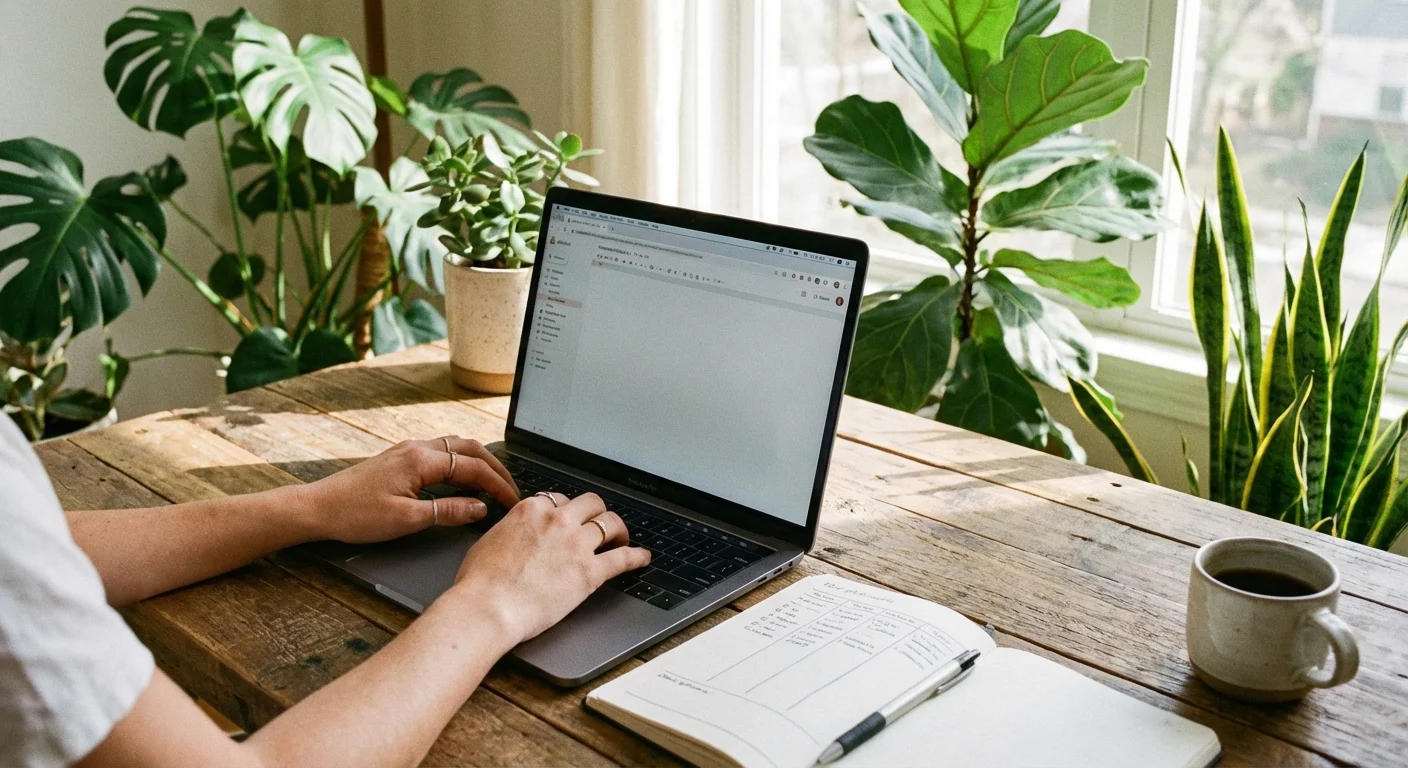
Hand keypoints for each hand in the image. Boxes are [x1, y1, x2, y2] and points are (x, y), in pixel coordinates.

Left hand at [296, 437, 520, 543]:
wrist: (317, 508)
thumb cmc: (355, 515)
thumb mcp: (406, 520)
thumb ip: (448, 512)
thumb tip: (479, 508)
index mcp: (421, 460)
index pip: (473, 468)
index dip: (498, 486)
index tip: (513, 502)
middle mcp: (416, 448)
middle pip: (470, 449)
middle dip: (496, 468)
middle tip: (512, 490)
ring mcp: (407, 451)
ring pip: (456, 447)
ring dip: (480, 462)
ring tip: (494, 482)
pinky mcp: (400, 459)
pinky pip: (441, 452)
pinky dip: (462, 463)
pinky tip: (464, 479)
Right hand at [451, 492, 650, 643]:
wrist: (488, 607)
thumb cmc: (479, 582)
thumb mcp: (488, 541)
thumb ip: (509, 532)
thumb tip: (513, 536)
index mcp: (531, 510)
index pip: (559, 499)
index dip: (566, 510)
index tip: (569, 519)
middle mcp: (558, 520)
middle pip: (591, 503)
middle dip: (596, 513)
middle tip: (599, 524)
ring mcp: (576, 544)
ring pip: (611, 523)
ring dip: (619, 530)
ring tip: (621, 538)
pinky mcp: (589, 572)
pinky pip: (623, 558)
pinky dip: (636, 556)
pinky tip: (642, 558)